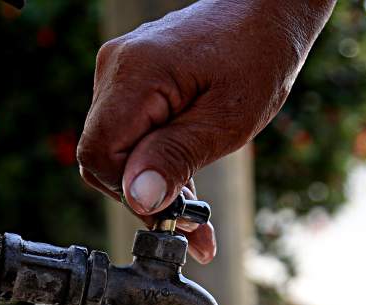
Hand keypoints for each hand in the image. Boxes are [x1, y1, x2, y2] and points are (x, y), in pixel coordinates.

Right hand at [78, 0, 333, 262]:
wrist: (267, 12)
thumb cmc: (257, 55)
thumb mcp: (226, 121)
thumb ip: (177, 158)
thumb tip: (139, 199)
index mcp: (135, 74)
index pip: (99, 153)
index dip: (130, 192)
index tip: (171, 213)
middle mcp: (116, 69)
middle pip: (104, 156)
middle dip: (145, 195)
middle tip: (192, 223)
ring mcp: (121, 74)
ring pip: (118, 151)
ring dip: (155, 185)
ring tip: (197, 214)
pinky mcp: (134, 82)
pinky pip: (133, 134)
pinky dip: (158, 164)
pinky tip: (187, 191)